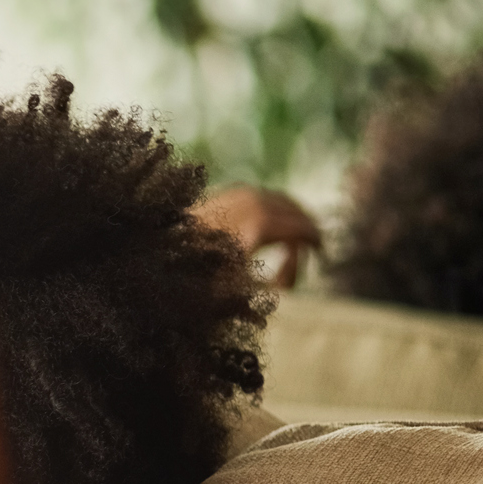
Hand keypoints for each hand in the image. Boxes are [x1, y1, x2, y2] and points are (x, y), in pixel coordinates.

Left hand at [192, 185, 321, 288]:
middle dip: (305, 225)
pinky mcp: (223, 192)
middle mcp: (250, 204)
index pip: (301, 227)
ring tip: (295, 233)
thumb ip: (271, 286)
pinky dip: (271, 206)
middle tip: (312, 241)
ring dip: (290, 214)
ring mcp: (236, 194)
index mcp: (260, 226)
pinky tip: (271, 223)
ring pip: (276, 198)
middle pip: (292, 209)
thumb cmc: (198, 277)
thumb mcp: (237, 292)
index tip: (320, 249)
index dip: (314, 239)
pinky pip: (258, 195)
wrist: (162, 252)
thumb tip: (289, 273)